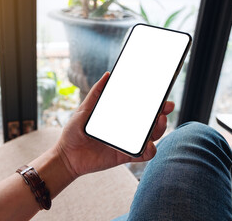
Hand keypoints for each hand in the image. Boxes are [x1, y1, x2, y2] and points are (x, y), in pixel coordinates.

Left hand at [55, 72, 174, 178]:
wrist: (67, 155)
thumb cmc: (74, 131)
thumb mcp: (84, 109)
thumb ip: (96, 93)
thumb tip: (107, 75)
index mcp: (120, 117)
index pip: (141, 108)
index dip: (155, 103)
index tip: (163, 97)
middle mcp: (127, 129)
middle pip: (151, 122)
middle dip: (162, 114)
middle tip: (165, 109)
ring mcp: (127, 143)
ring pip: (151, 137)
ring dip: (159, 130)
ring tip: (158, 123)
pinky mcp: (125, 156)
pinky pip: (142, 155)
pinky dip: (149, 151)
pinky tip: (147, 146)